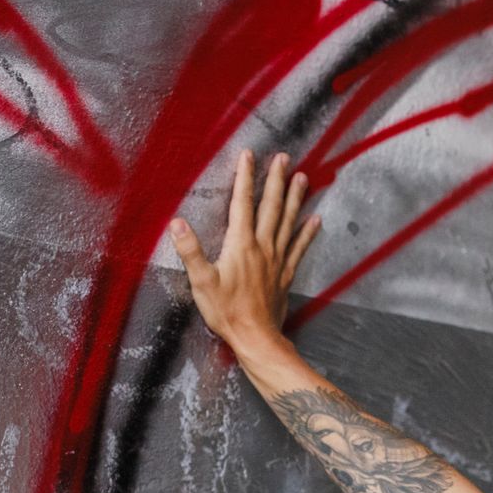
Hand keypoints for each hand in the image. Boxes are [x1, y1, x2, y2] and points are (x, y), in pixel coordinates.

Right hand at [168, 147, 320, 350]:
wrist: (256, 338)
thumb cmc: (227, 312)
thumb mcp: (202, 282)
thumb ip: (190, 251)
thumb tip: (177, 223)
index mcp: (241, 244)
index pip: (243, 203)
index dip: (245, 177)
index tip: (249, 155)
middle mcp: (262, 247)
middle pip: (271, 207)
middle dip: (276, 180)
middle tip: (285, 158)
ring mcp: (277, 260)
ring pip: (289, 223)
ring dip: (296, 199)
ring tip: (303, 178)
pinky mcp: (285, 275)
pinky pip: (299, 249)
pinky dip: (307, 233)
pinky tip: (315, 220)